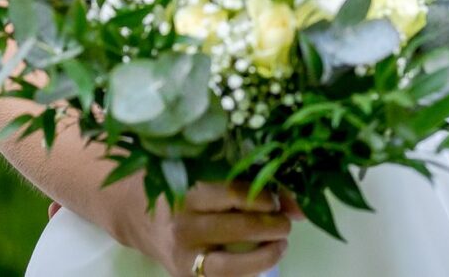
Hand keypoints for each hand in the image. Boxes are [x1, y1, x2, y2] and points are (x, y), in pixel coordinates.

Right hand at [152, 180, 296, 276]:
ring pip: (230, 267)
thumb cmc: (191, 194)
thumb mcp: (214, 181)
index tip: (274, 201)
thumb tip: (301, 209)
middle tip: (284, 225)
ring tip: (280, 246)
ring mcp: (184, 257)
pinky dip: (249, 274)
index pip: (234, 193)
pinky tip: (261, 261)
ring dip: (265, 257)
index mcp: (189, 191)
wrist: (148, 222)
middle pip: (237, 229)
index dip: (264, 198)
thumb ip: (256, 187)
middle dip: (272, 227)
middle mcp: (183, 225)